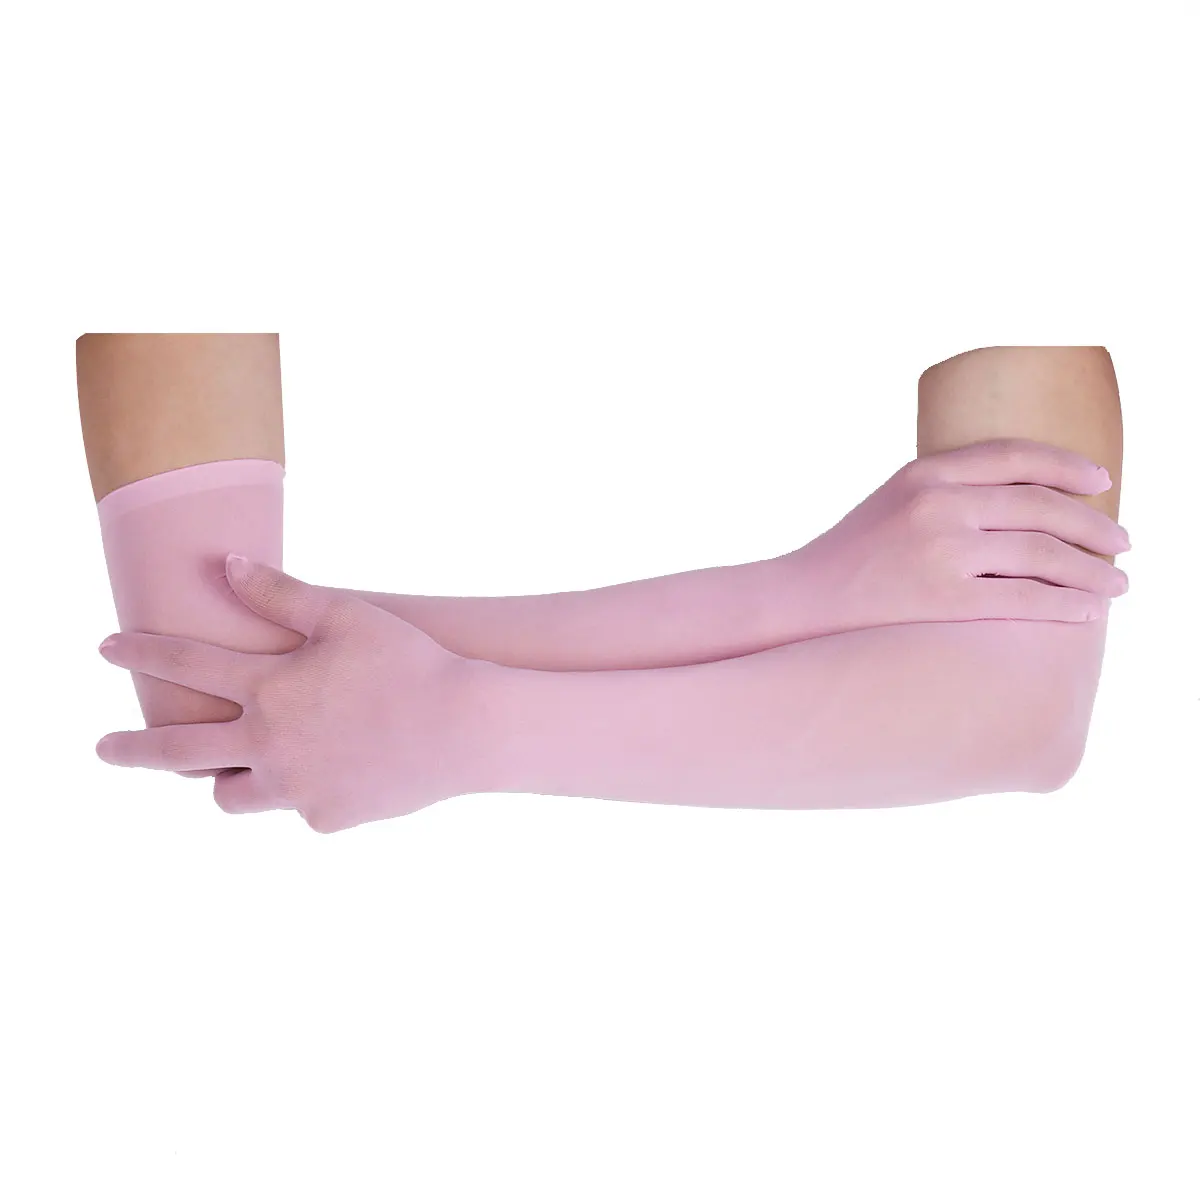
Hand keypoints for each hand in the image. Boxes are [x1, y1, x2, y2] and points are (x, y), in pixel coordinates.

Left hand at [96, 555, 489, 832]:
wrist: (463, 729)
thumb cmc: (408, 662)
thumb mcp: (345, 615)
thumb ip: (280, 594)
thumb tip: (227, 566)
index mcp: (269, 688)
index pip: (185, 665)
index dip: (140, 652)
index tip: (104, 648)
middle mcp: (268, 743)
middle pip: (177, 753)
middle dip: (130, 748)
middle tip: (102, 749)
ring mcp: (294, 788)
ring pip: (232, 796)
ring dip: (226, 779)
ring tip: (233, 769)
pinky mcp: (326, 817)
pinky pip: (298, 807)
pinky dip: (303, 789)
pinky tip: (333, 771)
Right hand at [779, 437, 1130, 635]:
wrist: (800, 602)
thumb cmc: (851, 556)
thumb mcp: (895, 502)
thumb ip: (950, 490)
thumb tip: (1026, 500)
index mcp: (926, 472)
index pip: (1016, 457)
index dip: (1068, 466)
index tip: (1101, 483)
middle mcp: (937, 505)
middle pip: (1041, 507)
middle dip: (1094, 526)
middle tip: (1124, 542)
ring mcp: (940, 552)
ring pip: (1043, 555)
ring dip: (1093, 571)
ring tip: (1120, 584)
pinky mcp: (941, 600)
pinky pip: (1024, 600)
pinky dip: (1066, 606)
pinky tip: (1089, 612)